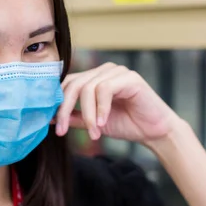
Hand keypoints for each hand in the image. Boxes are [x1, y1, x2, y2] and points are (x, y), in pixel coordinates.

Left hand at [55, 62, 177, 143]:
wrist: (155, 132)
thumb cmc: (127, 124)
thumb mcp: (93, 123)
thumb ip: (74, 117)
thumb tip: (50, 119)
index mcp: (94, 78)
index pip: (67, 83)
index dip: (58, 103)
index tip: (53, 125)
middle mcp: (104, 71)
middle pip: (74, 84)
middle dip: (65, 109)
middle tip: (63, 132)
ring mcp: (117, 72)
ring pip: (88, 88)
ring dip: (88, 115)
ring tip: (93, 134)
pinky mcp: (130, 78)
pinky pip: (105, 89)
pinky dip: (101, 109)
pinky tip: (103, 123)